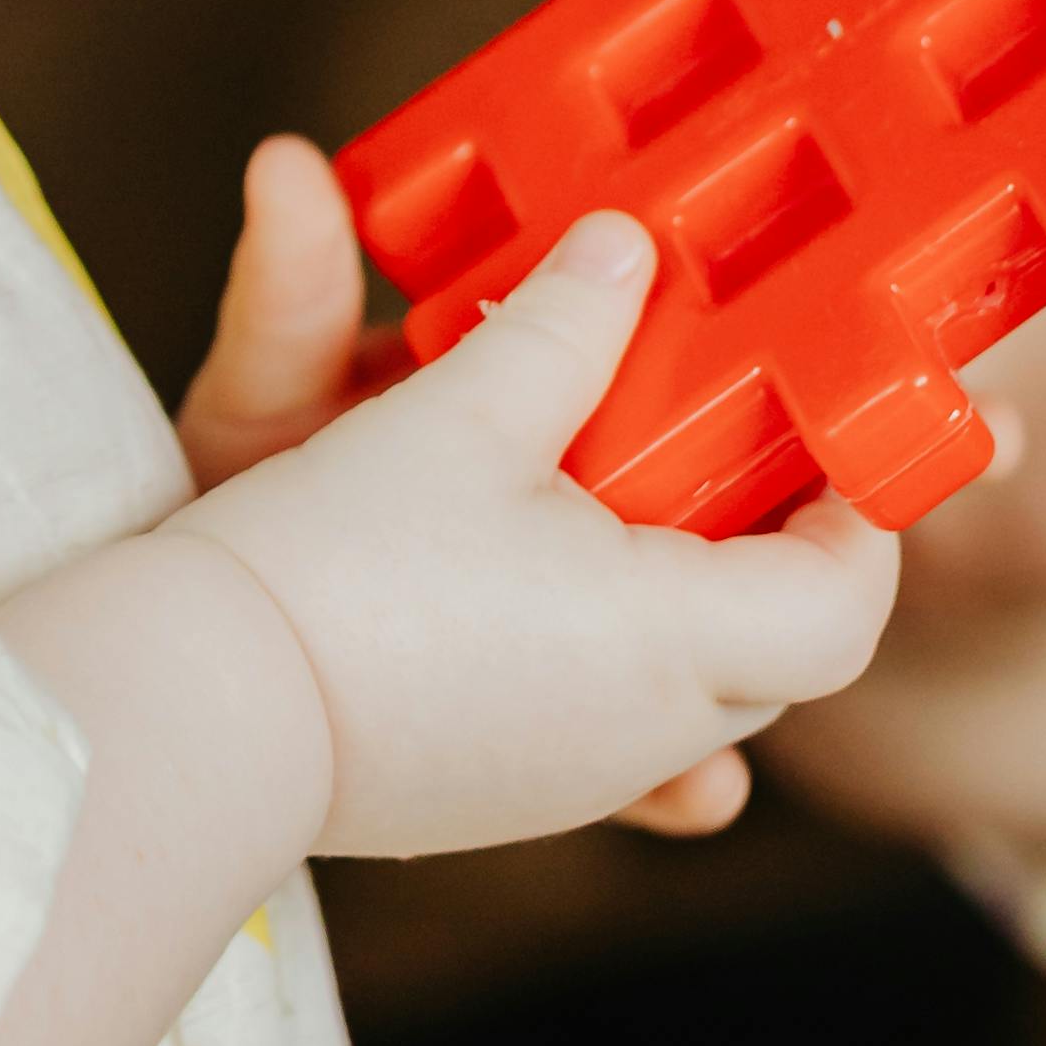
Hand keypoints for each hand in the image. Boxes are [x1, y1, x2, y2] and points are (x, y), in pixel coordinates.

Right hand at [179, 210, 905, 860]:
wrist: (185, 714)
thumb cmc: (330, 566)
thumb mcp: (453, 411)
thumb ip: (557, 326)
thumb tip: (621, 249)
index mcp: (668, 639)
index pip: (840, 604)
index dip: (860, 525)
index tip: (838, 444)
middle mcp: (642, 733)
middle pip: (778, 657)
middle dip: (778, 555)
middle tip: (750, 453)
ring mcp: (569, 781)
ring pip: (690, 698)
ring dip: (689, 608)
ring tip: (641, 505)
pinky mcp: (493, 797)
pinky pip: (602, 736)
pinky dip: (607, 665)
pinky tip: (552, 600)